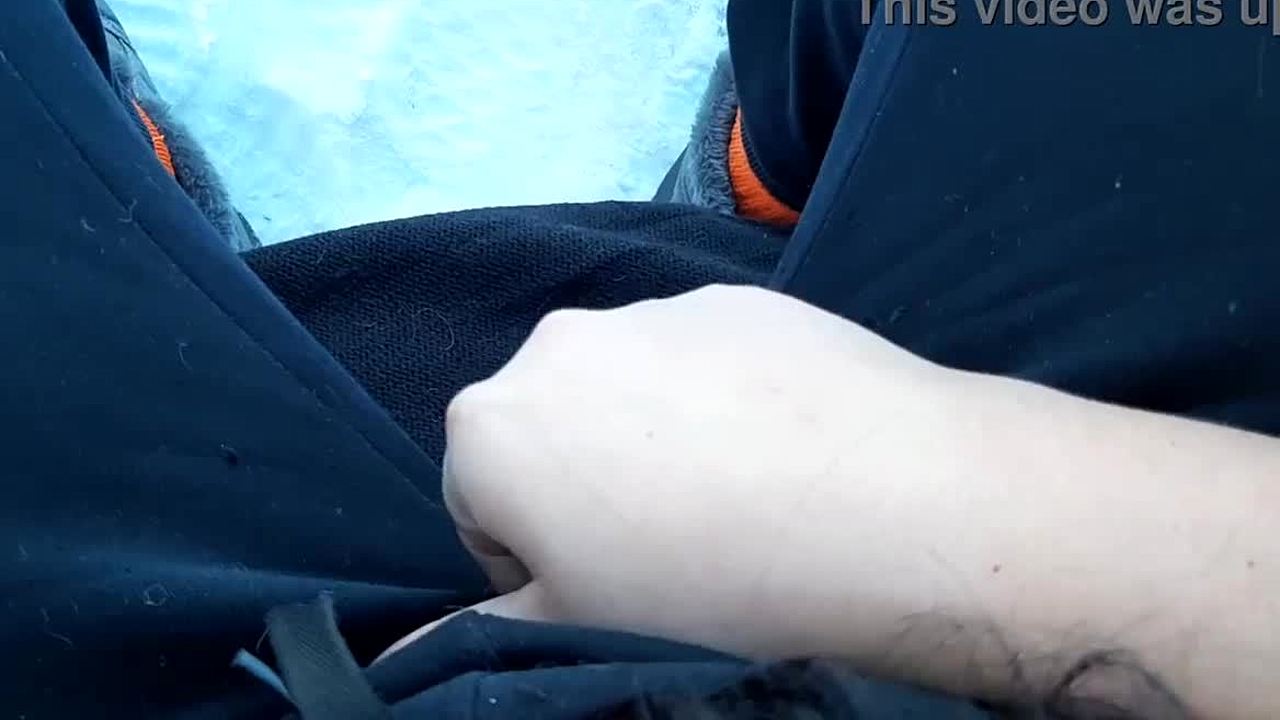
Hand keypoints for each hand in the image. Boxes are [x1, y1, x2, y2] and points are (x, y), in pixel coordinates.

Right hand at [406, 283, 1279, 718]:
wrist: (895, 504)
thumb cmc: (707, 585)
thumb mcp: (575, 631)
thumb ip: (475, 636)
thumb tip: (396, 654)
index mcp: (489, 424)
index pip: (479, 510)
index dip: (537, 564)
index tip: (609, 589)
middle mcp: (554, 344)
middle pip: (547, 436)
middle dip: (584, 488)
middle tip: (673, 545)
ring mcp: (652, 309)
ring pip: (625, 393)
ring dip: (652, 439)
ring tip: (739, 496)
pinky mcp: (736, 295)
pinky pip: (701, 360)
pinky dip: (720, 400)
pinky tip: (786, 448)